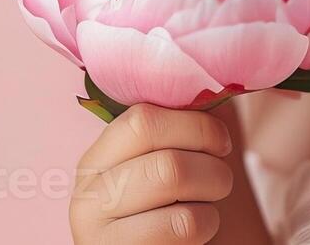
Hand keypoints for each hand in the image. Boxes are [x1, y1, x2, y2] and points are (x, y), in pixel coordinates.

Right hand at [70, 102, 237, 243]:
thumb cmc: (168, 207)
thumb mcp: (160, 163)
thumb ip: (174, 125)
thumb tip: (212, 80)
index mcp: (95, 160)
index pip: (141, 121)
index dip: (194, 125)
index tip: (220, 140)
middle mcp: (87, 196)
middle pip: (166, 163)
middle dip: (212, 167)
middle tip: (221, 178)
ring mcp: (99, 235)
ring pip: (176, 194)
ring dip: (211, 196)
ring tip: (208, 203)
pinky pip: (184, 228)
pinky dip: (207, 225)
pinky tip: (197, 231)